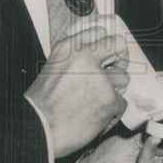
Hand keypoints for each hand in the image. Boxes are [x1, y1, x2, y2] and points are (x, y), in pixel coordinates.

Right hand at [25, 24, 129, 157]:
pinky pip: (122, 103)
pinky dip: (112, 113)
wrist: (38, 130)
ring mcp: (99, 78)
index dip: (106, 46)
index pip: (100, 32)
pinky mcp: (109, 99)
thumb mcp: (55, 68)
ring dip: (114, 90)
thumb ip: (76, 58)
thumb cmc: (43, 105)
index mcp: (69, 47)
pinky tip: (96, 118)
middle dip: (120, 59)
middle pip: (118, 45)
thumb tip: (101, 57)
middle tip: (114, 72)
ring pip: (124, 77)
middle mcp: (85, 57)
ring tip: (97, 101)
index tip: (107, 55)